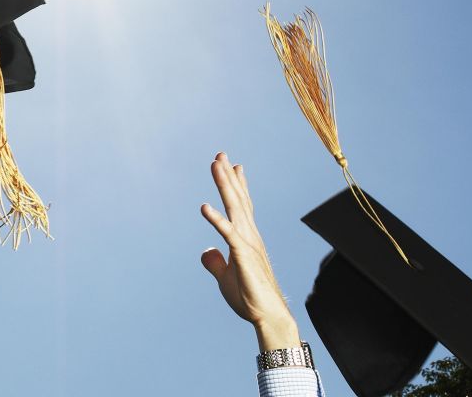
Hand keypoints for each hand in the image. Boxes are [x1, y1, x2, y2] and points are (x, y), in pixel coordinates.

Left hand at [199, 152, 299, 351]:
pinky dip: (216, 219)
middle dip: (228, 176)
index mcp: (246, 239)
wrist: (268, 316)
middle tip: (220, 154)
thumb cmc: (250, 298)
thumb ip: (216, 262)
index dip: (237, 185)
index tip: (234, 166)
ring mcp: (247, 243)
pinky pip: (227, 233)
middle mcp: (249, 236)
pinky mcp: (243, 255)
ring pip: (234, 207)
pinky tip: (204, 206)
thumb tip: (206, 252)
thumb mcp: (226, 277)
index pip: (241, 206)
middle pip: (237, 199)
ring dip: (224, 185)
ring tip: (216, 164)